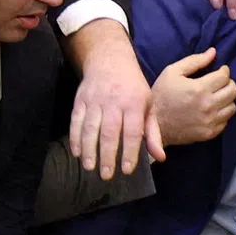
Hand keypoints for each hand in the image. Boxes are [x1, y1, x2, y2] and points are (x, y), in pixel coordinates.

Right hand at [68, 19, 164, 179]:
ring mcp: (95, 100)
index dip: (130, 151)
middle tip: (106, 175)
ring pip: (90, 126)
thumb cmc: (132, 87)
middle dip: (107, 154)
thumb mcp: (148, 104)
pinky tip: (76, 152)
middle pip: (109, 131)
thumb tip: (160, 158)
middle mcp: (113, 101)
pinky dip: (75, 136)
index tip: (127, 170)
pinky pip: (76, 120)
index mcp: (134, 103)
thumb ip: (152, 132)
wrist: (109, 59)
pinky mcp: (80, 99)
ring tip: (90, 167)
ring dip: (89, 148)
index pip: (132, 131)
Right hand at [150, 47, 235, 145]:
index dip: (224, 71)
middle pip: (232, 91)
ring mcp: (210, 121)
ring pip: (232, 107)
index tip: (221, 70)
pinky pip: (226, 121)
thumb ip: (194, 61)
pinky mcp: (209, 133)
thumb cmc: (161, 94)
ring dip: (228, 99)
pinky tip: (213, 109)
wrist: (154, 125)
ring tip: (218, 95)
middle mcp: (208, 106)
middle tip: (221, 81)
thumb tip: (213, 52)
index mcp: (199, 88)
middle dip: (229, 83)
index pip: (224, 77)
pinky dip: (223, 113)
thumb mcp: (172, 72)